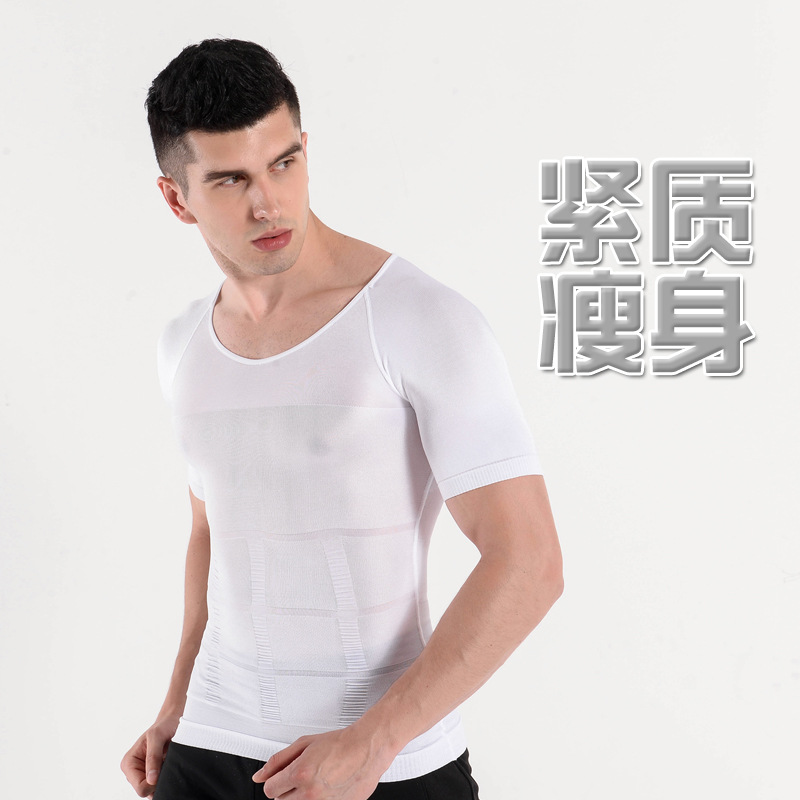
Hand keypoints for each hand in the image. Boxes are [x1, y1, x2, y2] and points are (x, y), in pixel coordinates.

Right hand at [120, 715, 180, 797]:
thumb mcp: (157, 736)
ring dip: (164, 778)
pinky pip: (160, 784)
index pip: (140, 788)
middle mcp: (134, 771)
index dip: (153, 783)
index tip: (162, 768)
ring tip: (167, 761)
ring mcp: (144, 774)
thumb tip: (151, 780)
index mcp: (129, 763)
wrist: (173, 719)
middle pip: (147, 791)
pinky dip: (167, 777)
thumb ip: (153, 757)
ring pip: (154, 790)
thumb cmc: (164, 725)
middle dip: (158, 781)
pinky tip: (169, 764)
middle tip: (166, 763)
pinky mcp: (154, 774)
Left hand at [252, 725, 394, 799]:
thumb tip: (260, 776)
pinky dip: (318, 799)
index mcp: (300, 774)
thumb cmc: (340, 743)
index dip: (276, 780)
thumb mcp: (304, 744)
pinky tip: (326, 787)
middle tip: (303, 774)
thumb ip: (278, 761)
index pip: (271, 789)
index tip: (282, 777)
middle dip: (289, 788)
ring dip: (302, 796)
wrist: (366, 748)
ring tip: (316, 780)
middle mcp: (310, 793)